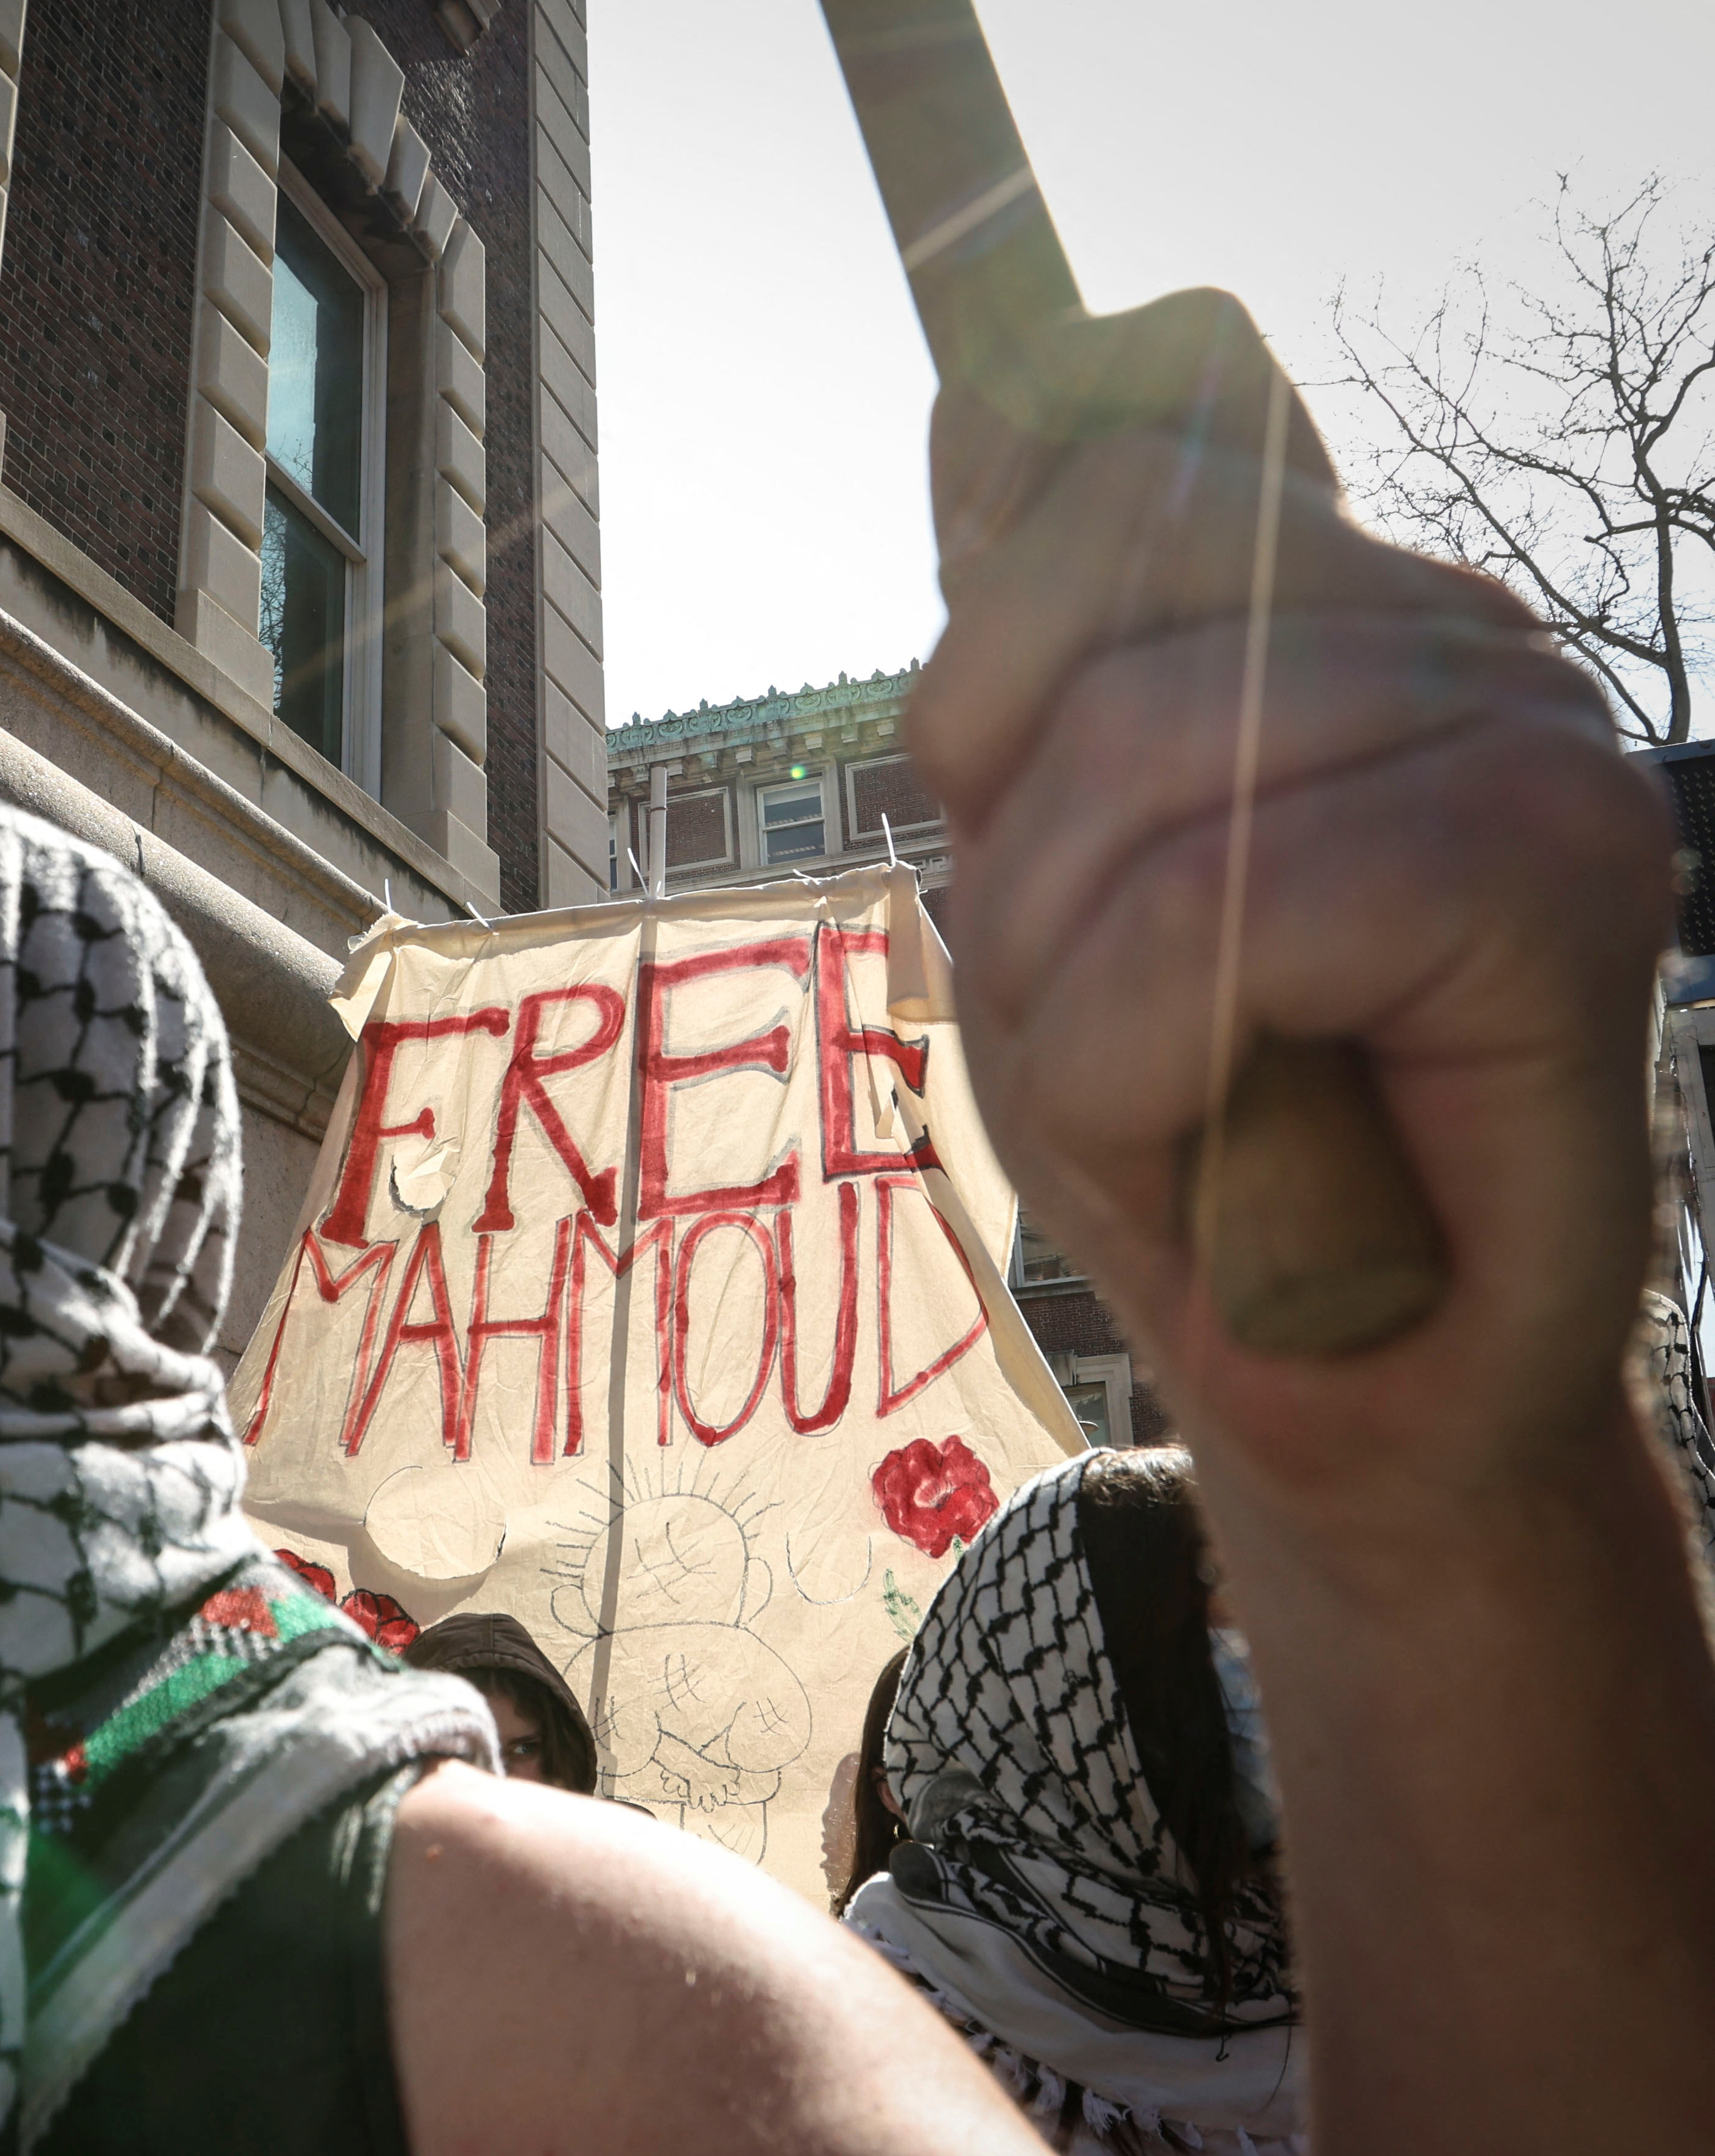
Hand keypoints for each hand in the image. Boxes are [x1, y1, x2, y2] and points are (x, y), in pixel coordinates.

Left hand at [915, 290, 1670, 1507]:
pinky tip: (1234, 1139)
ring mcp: (1527, 729)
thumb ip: (1033, 632)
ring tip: (1179, 1090)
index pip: (1124, 427)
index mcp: (1329, 596)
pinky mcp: (1563, 868)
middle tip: (1106, 1015)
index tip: (1013, 799)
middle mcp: (1450, 626)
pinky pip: (1230, 910)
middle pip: (1093, 582)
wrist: (1333, 1371)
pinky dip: (1150, 1063)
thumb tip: (984, 391)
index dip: (998, 629)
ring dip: (1075, 987)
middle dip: (1016, 852)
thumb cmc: (1188, 1123)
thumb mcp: (1039, 857)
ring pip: (1141, 758)